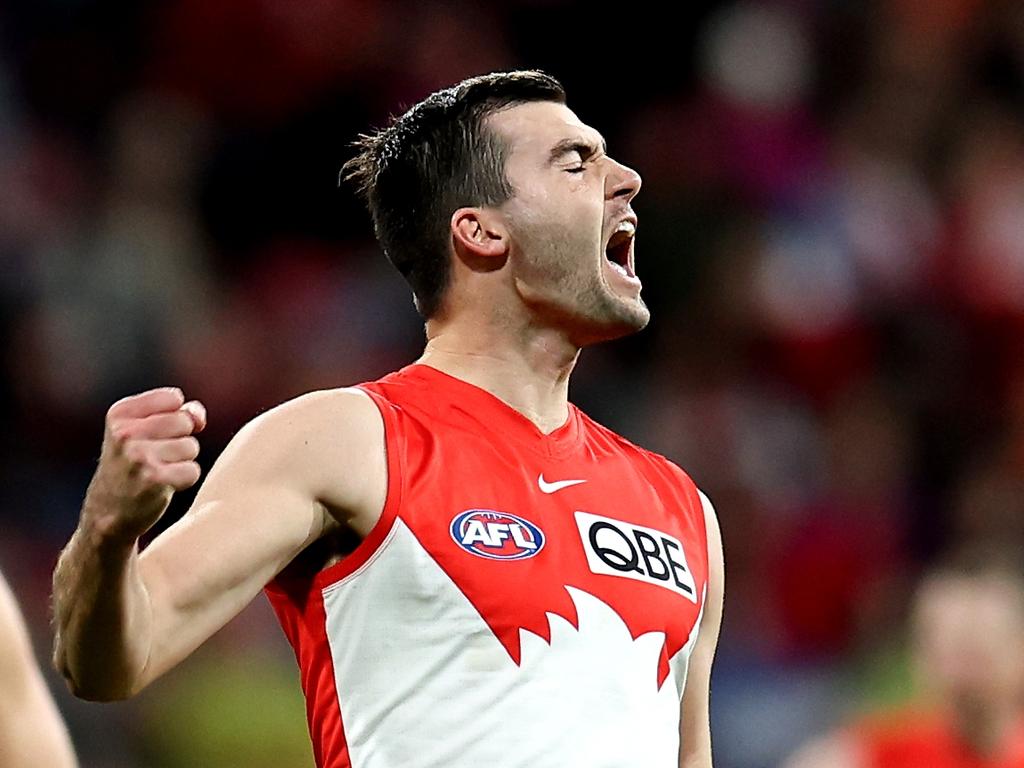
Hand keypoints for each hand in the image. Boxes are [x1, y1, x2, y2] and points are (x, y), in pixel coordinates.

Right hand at [84, 387, 206, 542]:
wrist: (109, 511)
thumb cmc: (134, 464)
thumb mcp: (145, 430)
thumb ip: (179, 412)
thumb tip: (198, 418)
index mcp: (120, 414)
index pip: (173, 398)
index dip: (174, 416)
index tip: (154, 434)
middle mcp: (125, 433)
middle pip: (184, 422)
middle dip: (179, 439)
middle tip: (156, 456)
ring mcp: (138, 457)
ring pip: (191, 446)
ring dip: (181, 461)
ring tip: (157, 471)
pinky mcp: (154, 480)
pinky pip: (192, 471)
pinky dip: (184, 479)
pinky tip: (163, 485)